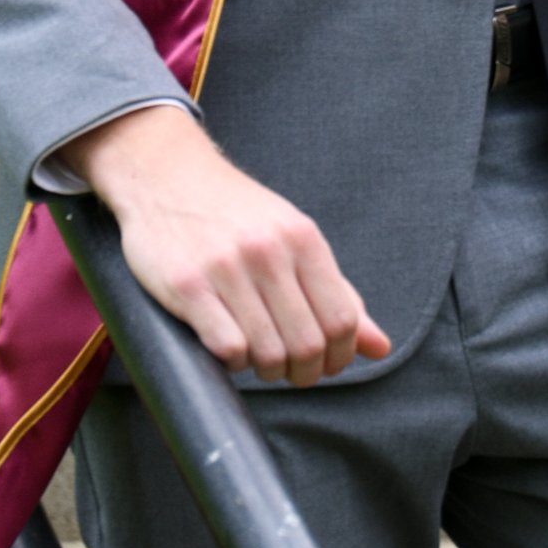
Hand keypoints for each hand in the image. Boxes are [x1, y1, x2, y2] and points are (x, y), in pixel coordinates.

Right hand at [67, 103, 391, 388]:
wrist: (166, 175)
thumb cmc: (237, 215)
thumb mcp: (294, 241)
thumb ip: (338, 294)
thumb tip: (381, 348)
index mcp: (303, 239)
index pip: (342, 321)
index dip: (339, 357)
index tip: (324, 364)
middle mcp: (268, 251)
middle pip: (308, 344)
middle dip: (302, 372)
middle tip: (288, 370)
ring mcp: (226, 268)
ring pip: (268, 353)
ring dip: (267, 369)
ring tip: (257, 357)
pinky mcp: (187, 285)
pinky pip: (227, 348)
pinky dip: (233, 361)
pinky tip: (228, 347)